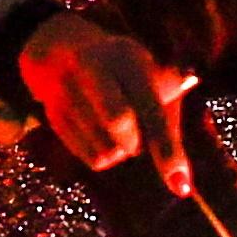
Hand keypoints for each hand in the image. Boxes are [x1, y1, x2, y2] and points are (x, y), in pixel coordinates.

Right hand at [17, 10, 194, 191]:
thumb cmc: (122, 71)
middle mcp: (94, 67)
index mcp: (128, 58)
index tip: (182, 189)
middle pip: (120, 124)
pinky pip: (88, 158)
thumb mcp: (148, 74)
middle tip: (134, 136)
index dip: (168, 151)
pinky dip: (101, 154)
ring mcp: (67, 88)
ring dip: (118, 151)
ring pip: (106, 153)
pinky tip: (94, 129)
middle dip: (134, 143)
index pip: (152, 111)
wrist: (61, 48)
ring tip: (111, 124)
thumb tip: (185, 136)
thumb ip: (169, 104)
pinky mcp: (51, 112)